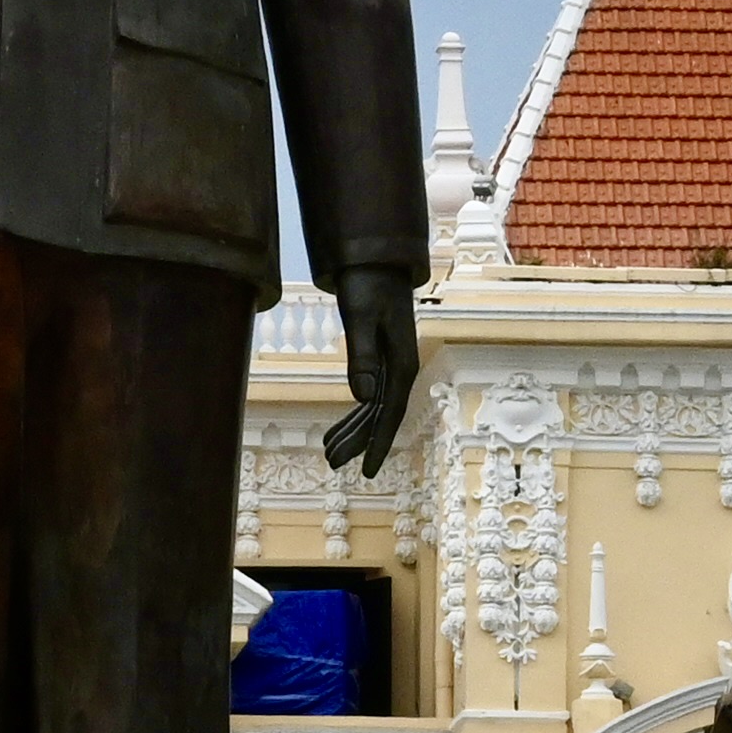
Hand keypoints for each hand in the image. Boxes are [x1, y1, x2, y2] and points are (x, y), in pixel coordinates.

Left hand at [317, 277, 420, 476]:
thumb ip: (362, 356)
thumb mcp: (358, 316)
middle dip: (358, 442)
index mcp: (403, 362)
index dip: (377, 443)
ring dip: (352, 432)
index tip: (366, 471)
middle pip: (381, 415)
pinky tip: (334, 431)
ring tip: (329, 455)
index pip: (391, 412)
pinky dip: (352, 415)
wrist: (375, 261)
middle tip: (332, 464)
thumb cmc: (366, 284)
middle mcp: (402, 367)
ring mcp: (393, 365)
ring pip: (373, 408)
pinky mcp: (381, 360)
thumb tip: (363, 397)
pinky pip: (368, 395)